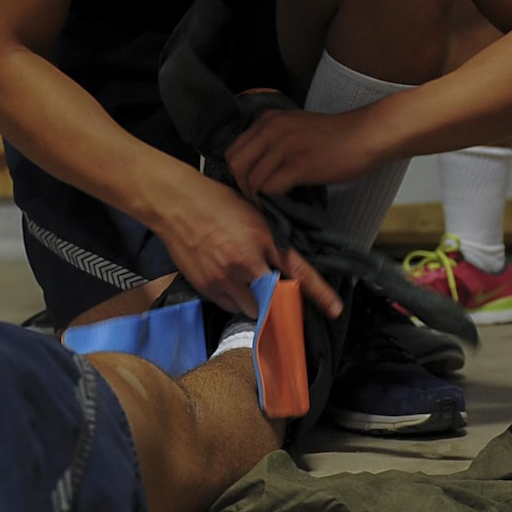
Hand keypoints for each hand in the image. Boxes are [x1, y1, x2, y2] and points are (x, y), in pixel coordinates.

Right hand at [157, 174, 342, 319]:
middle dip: (282, 303)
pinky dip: (236, 301)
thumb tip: (287, 266)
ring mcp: (226, 277)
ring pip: (254, 308)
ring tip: (250, 284)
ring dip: (258, 303)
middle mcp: (247, 262)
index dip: (320, 294)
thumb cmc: (216, 203)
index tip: (334, 309)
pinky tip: (231, 282)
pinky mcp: (208, 286)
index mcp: (264, 240)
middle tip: (283, 301)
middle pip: (277, 300)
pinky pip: (231, 306)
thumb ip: (272, 242)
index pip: (300, 272)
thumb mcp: (255, 216)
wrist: (176, 203)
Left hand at [225, 106, 388, 201]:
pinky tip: (282, 205)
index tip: (251, 187)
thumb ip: (275, 141)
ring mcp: (285, 145)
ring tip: (269, 206)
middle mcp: (272, 129)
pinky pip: (270, 188)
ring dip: (257, 198)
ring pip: (252, 179)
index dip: (238, 174)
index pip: (234, 150)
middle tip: (256, 200)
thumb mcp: (298, 128)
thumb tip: (257, 170)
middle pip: (236, 164)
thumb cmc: (337, 136)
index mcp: (269, 120)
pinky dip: (272, 202)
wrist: (367, 134)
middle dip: (242, 187)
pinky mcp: (299, 164)